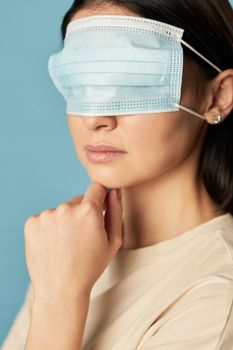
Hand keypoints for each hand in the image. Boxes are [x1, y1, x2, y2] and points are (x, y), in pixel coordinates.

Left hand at [24, 182, 122, 301]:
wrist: (60, 289)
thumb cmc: (90, 267)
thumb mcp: (113, 242)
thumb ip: (116, 212)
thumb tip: (114, 192)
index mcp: (89, 211)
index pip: (96, 188)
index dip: (99, 198)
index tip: (98, 210)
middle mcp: (66, 208)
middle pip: (78, 200)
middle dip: (82, 213)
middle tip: (81, 237)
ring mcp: (46, 215)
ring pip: (61, 210)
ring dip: (65, 221)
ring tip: (66, 244)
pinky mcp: (32, 223)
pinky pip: (46, 218)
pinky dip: (50, 228)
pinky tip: (53, 245)